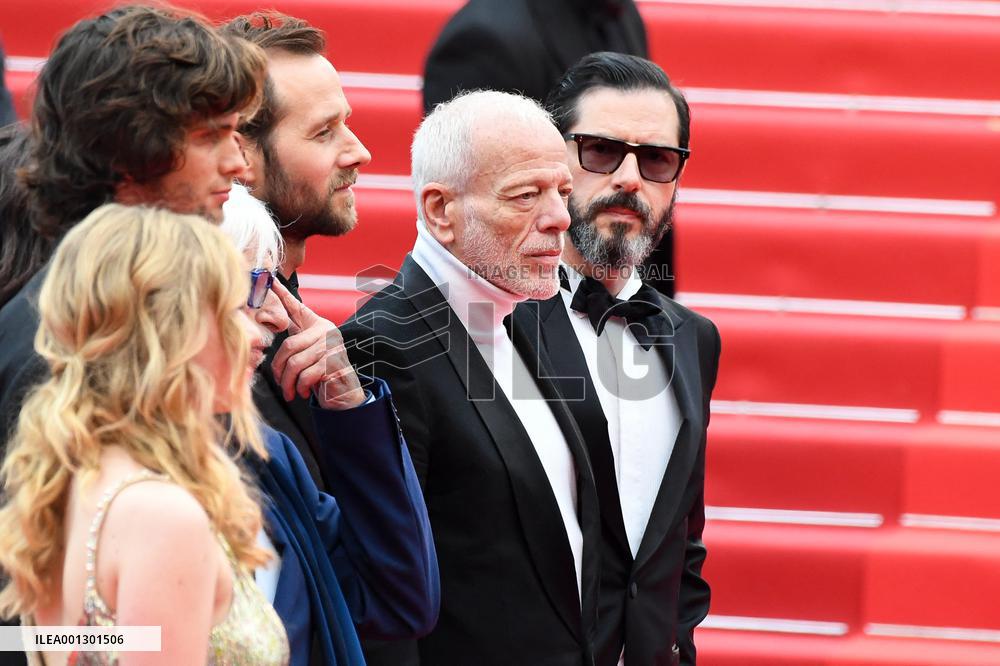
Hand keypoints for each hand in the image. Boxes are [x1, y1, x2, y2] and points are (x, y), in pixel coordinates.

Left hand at [270, 280, 365, 409]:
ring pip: (296, 363)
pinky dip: (301, 387)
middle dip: (279, 368)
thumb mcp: (307, 354)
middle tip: (279, 381)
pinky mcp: (334, 363)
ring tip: (290, 391)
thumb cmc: (322, 373)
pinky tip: (303, 392)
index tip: (272, 281)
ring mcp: (332, 346)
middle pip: (289, 345)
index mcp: (318, 325)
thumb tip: (274, 333)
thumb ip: (296, 342)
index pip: (297, 308)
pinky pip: (306, 375)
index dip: (283, 295)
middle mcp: (326, 331)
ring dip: (288, 382)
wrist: (343, 393)